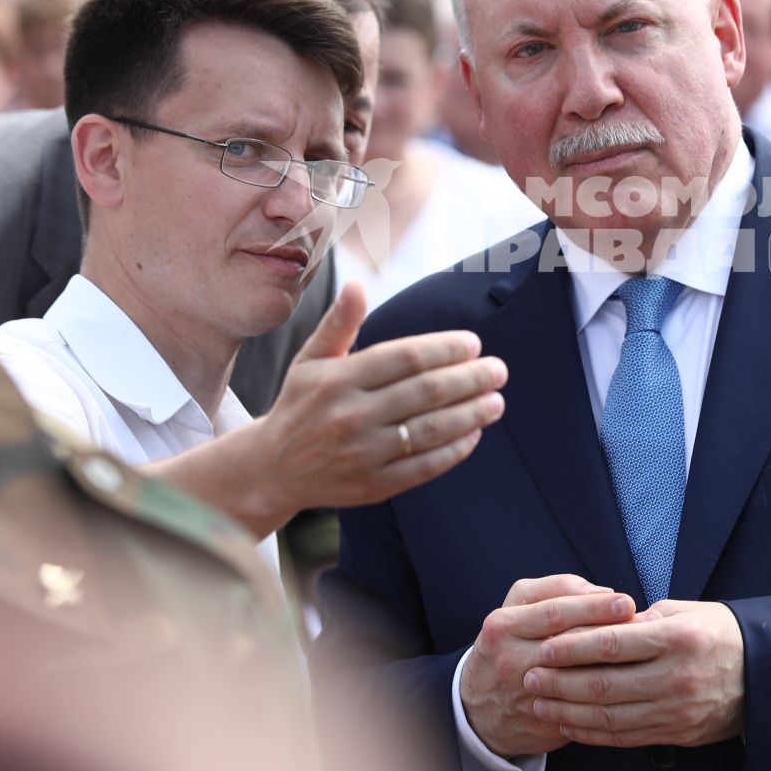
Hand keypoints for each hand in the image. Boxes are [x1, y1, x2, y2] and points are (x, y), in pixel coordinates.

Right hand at [157, 282, 506, 535]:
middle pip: (425, 392)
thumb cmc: (300, 404)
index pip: (405, 358)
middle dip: (469, 379)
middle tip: (498, 370)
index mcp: (339, 379)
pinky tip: (474, 434)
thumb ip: (339, 324)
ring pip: (430, 430)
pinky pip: (424, 466)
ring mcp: (363, 454)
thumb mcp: (311, 360)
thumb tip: (357, 284)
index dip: (445, 349)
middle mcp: (351, 415)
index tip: (473, 344)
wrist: (272, 469)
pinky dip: (454, 450)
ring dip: (471, 414)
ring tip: (496, 401)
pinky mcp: (373, 486)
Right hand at [461, 575, 636, 757]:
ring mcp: (527, 695)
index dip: (594, 607)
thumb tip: (600, 590)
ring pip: (580, 679)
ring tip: (646, 654)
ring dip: (616, 666)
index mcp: (504, 626)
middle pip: (570, 645)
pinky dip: (610, 696)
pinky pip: (583, 708)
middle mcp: (512, 660)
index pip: (555, 612)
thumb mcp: (517, 607)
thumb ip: (555, 589)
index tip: (626, 602)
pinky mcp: (543, 722)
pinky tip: (633, 685)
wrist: (478, 708)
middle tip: (645, 626)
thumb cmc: (508, 645)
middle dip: (611, 634)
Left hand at [524, 599, 745, 748]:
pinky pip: (625, 737)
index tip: (544, 647)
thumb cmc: (720, 633)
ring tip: (539, 702)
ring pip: (609, 716)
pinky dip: (592, 732)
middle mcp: (676, 677)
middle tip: (528, 677)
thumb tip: (596, 625)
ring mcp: (676, 710)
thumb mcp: (688, 612)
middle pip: (604, 685)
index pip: (612, 644)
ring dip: (567, 711)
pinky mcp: (676, 733)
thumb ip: (642, 619)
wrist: (765, 676)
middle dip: (559, 683)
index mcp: (677, 639)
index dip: (572, 647)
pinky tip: (569, 724)